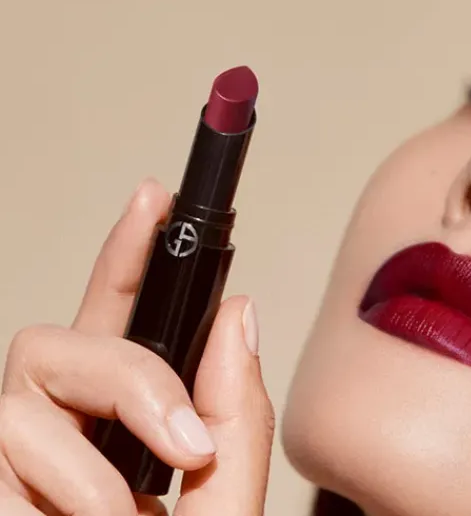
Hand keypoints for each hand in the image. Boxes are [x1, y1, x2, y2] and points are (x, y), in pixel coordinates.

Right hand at [0, 179, 274, 514]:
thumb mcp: (221, 497)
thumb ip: (236, 411)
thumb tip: (238, 313)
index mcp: (123, 415)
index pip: (123, 312)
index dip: (132, 249)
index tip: (155, 194)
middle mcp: (57, 422)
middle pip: (66, 338)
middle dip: (129, 375)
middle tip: (182, 447)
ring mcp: (8, 454)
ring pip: (28, 392)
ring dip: (100, 470)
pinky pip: (10, 456)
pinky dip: (72, 500)